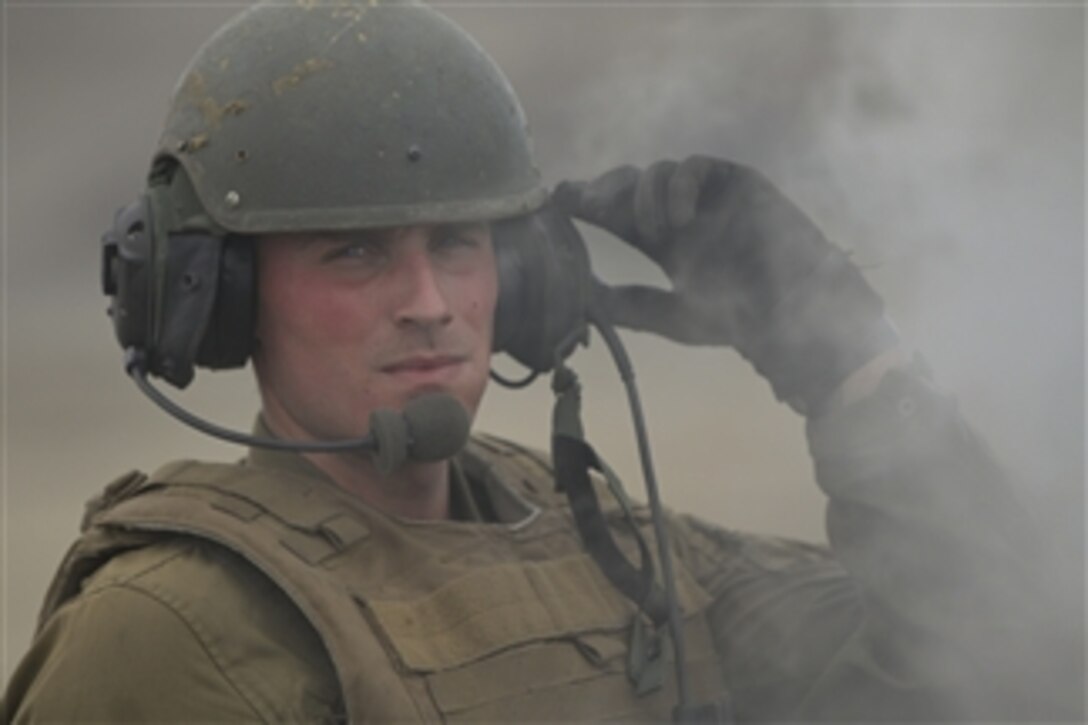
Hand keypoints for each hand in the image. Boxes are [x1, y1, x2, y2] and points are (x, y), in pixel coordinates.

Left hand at [555, 156, 898, 412]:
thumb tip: (579, 298)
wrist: (790, 310)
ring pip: (656, 171)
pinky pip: (694, 165)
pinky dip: (678, 185)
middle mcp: (682, 213)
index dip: (587, 202)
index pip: (616, 213)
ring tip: (651, 229)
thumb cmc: (736, 317)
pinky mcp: (735, 181)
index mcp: (664, 241)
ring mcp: (708, 196)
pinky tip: (678, 218)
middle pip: (629, 183)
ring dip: (643, 194)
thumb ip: (627, 304)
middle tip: (582, 203)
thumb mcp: (669, 315)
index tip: (557, 202)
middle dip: (602, 189)